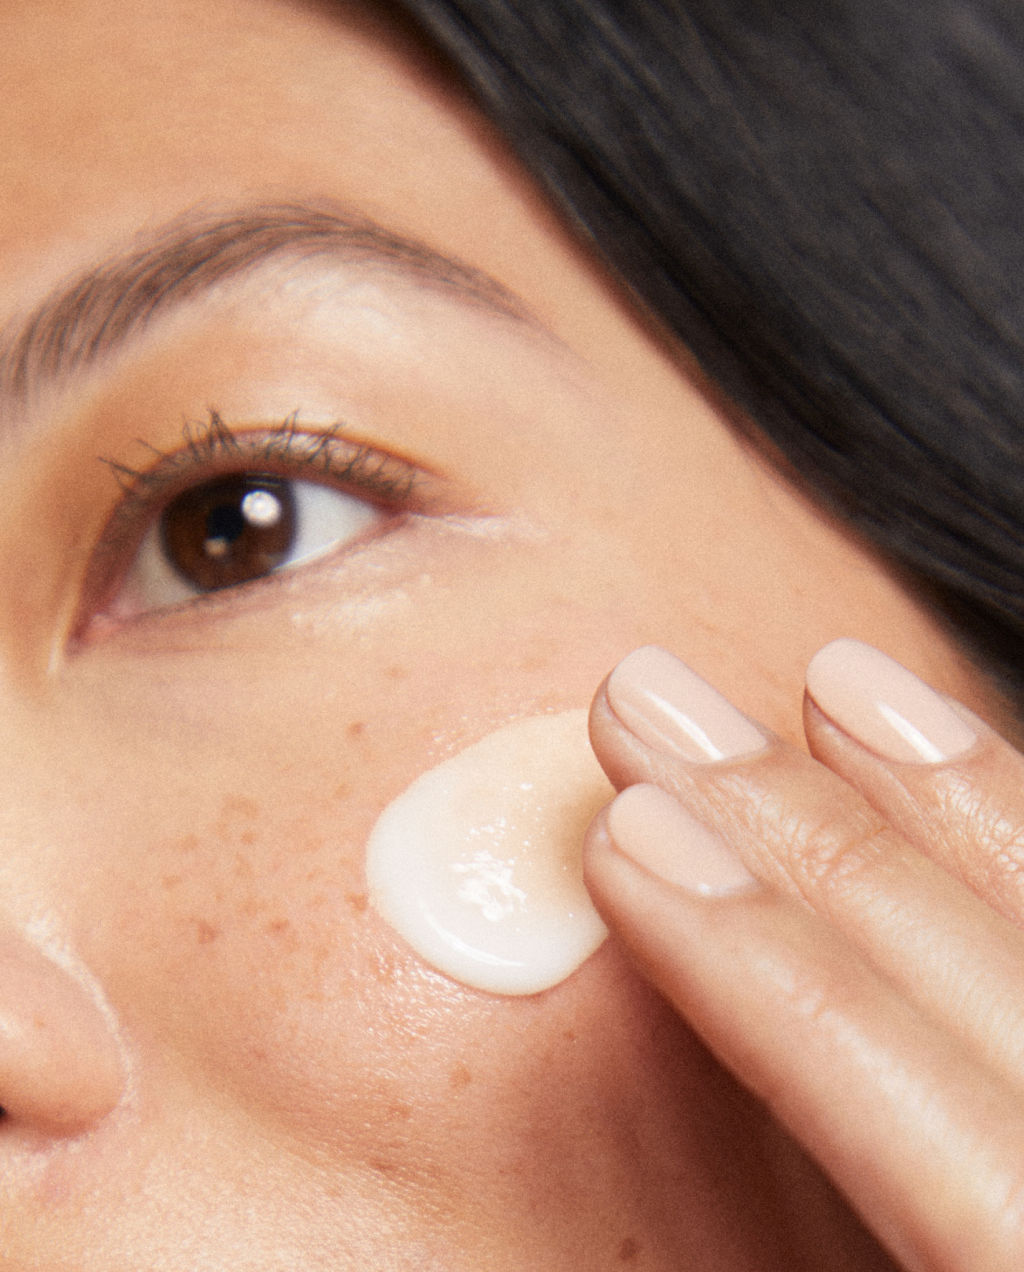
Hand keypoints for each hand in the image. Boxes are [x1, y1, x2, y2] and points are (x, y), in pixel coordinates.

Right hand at [584, 640, 1023, 1271]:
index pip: (948, 1142)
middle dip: (809, 838)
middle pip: (1000, 991)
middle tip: (649, 702)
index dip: (766, 975)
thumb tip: (596, 1222)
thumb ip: (775, 1231)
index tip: (624, 843)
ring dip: (958, 796)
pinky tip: (969, 771)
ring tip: (838, 680)